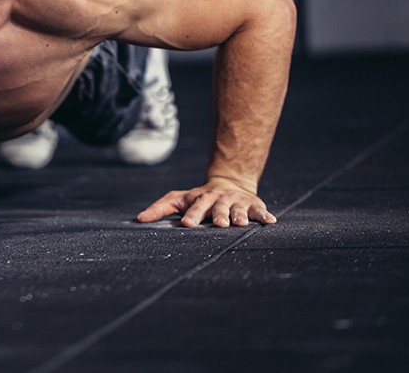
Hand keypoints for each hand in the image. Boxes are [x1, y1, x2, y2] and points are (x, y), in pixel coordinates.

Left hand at [136, 178, 276, 227]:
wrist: (229, 184)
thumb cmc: (199, 198)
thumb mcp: (179, 200)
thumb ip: (160, 208)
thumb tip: (138, 219)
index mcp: (200, 200)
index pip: (194, 208)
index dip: (191, 215)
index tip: (186, 224)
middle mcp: (219, 200)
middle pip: (217, 208)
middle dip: (217, 215)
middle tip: (217, 224)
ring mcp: (236, 202)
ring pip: (237, 210)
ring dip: (239, 216)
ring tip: (240, 223)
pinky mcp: (253, 205)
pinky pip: (259, 211)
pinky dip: (264, 216)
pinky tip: (270, 221)